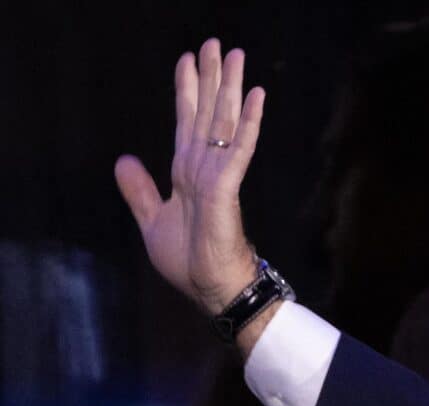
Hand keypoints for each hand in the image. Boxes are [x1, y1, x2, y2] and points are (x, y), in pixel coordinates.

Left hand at [115, 39, 263, 314]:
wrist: (212, 288)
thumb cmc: (190, 262)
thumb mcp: (152, 222)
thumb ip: (140, 190)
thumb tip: (124, 159)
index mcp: (186, 172)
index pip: (187, 123)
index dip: (187, 90)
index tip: (188, 60)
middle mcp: (203, 167)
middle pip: (207, 113)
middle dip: (211, 78)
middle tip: (216, 43)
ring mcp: (218, 175)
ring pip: (224, 122)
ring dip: (231, 88)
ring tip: (236, 56)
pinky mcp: (228, 187)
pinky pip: (239, 148)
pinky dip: (247, 122)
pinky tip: (255, 96)